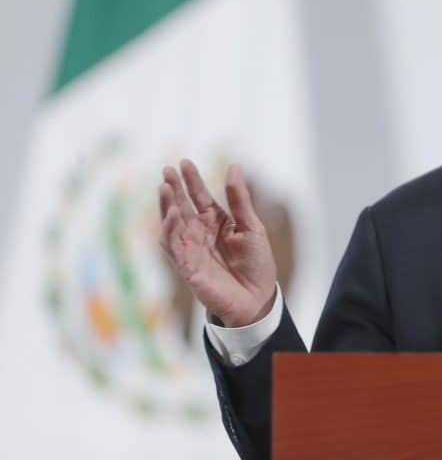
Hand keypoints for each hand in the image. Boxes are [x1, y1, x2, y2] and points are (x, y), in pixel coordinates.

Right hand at [159, 159, 276, 327]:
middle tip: (167, 169)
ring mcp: (191, 248)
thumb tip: (233, 167)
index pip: (200, 196)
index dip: (192, 180)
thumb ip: (239, 200)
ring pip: (172, 223)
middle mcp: (200, 232)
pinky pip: (174, 245)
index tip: (184, 162)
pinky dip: (170, 229)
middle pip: (182, 206)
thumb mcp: (251, 227)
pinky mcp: (187, 265)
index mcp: (216, 221)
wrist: (257, 299)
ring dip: (167, 205)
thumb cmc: (257, 264)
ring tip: (165, 186)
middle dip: (174, 188)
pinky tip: (172, 214)